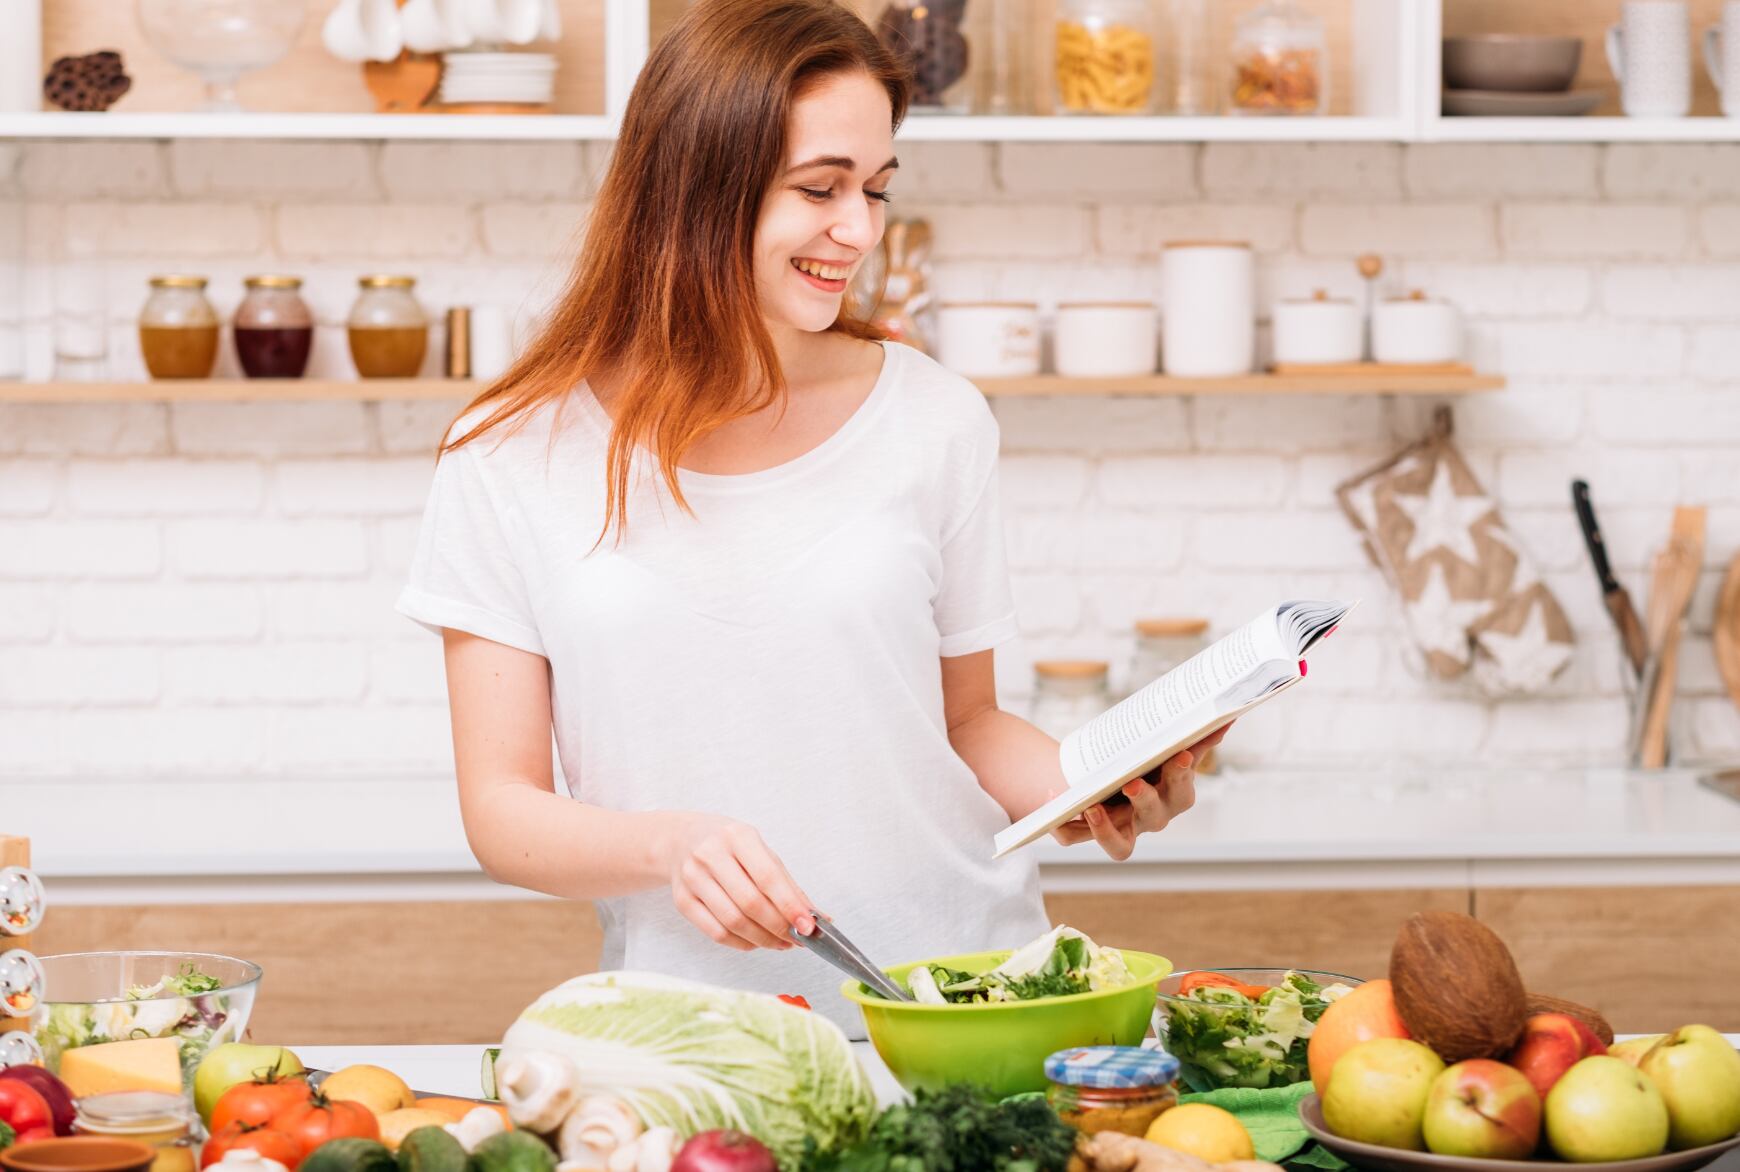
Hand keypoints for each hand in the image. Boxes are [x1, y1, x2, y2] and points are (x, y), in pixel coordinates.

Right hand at [666, 813, 817, 951]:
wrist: (681, 840)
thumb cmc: (729, 846)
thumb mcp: (759, 851)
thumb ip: (786, 883)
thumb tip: (815, 916)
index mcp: (737, 836)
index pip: (768, 877)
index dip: (790, 905)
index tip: (808, 926)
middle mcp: (711, 854)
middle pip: (750, 903)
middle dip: (779, 927)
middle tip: (797, 939)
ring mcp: (693, 878)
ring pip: (733, 921)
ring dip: (763, 939)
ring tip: (781, 943)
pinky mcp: (682, 900)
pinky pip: (716, 932)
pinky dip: (741, 943)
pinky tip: (756, 941)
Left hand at [1049, 724, 1230, 860]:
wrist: (1096, 775)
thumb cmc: (1139, 761)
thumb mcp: (1162, 750)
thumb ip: (1194, 740)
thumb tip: (1226, 714)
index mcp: (1171, 797)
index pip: (1183, 794)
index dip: (1181, 777)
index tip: (1178, 755)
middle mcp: (1148, 820)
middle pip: (1155, 818)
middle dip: (1146, 800)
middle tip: (1132, 782)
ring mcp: (1119, 831)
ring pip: (1118, 845)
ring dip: (1106, 829)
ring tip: (1092, 806)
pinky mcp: (1086, 835)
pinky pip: (1073, 838)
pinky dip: (1063, 825)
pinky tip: (1053, 799)